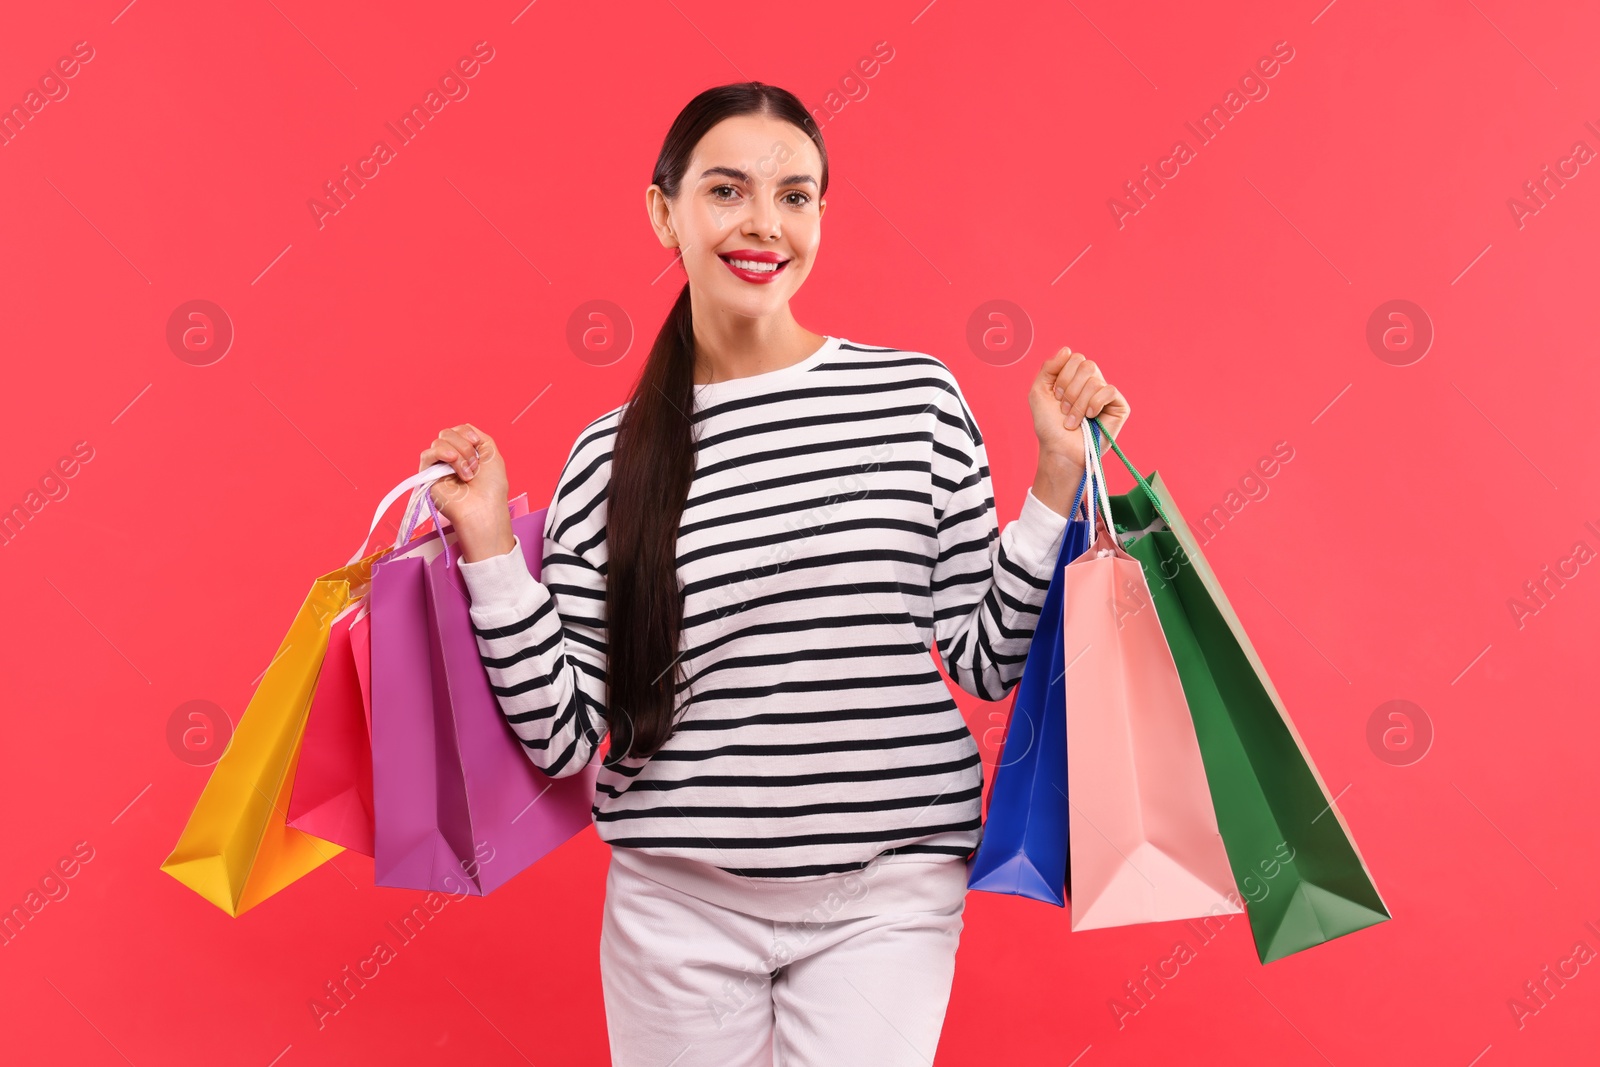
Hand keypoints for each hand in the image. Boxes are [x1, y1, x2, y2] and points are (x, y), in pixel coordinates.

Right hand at [418, 423, 514, 561]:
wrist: (483, 508)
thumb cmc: (491, 487)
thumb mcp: (492, 453)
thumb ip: (478, 436)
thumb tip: (463, 429)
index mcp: (466, 453)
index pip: (458, 430)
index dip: (467, 433)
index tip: (477, 444)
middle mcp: (451, 458)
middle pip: (447, 433)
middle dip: (464, 445)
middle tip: (474, 466)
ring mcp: (438, 466)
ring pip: (439, 441)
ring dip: (458, 453)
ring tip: (467, 473)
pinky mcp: (427, 476)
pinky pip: (427, 454)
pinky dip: (442, 453)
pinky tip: (452, 460)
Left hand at [1027, 347, 1131, 516]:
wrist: (1059, 450)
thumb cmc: (1049, 426)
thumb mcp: (1039, 393)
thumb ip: (1048, 368)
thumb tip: (1067, 350)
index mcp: (1075, 378)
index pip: (1075, 358)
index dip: (1062, 377)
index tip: (1056, 398)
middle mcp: (1092, 383)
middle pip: (1086, 365)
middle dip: (1070, 390)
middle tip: (1064, 410)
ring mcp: (1106, 395)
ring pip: (1095, 380)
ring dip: (1078, 403)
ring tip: (1074, 420)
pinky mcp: (1119, 407)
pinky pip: (1109, 390)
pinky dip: (1095, 404)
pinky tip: (1091, 417)